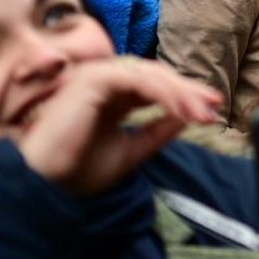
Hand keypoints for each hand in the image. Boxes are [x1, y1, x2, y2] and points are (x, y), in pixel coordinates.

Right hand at [15, 57, 221, 198]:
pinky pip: (137, 79)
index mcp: (110, 95)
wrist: (45, 184)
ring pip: (150, 75)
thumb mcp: (131, 150)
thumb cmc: (77, 170)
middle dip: (188, 91)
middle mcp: (102, 80)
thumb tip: (188, 117)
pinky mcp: (92, 79)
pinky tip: (180, 111)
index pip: (154, 86)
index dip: (183, 95)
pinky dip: (162, 93)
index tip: (211, 110)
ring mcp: (95, 76)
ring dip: (180, 93)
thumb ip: (158, 131)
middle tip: (214, 107)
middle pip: (156, 75)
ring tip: (201, 113)